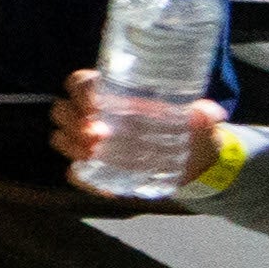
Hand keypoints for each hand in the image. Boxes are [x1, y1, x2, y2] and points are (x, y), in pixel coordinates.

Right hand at [55, 71, 223, 195]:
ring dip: (70, 146)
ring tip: (93, 155)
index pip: (80, 83)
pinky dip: (82, 178)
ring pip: (61, 137)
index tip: (95, 106)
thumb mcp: (201, 120)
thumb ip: (204, 115)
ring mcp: (91, 143)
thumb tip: (208, 114)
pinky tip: (103, 185)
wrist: (194, 165)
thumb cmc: (191, 133)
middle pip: (62, 109)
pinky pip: (75, 173)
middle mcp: (96, 116)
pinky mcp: (95, 168)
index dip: (80, 92)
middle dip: (72, 122)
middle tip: (96, 137)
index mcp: (114, 94)